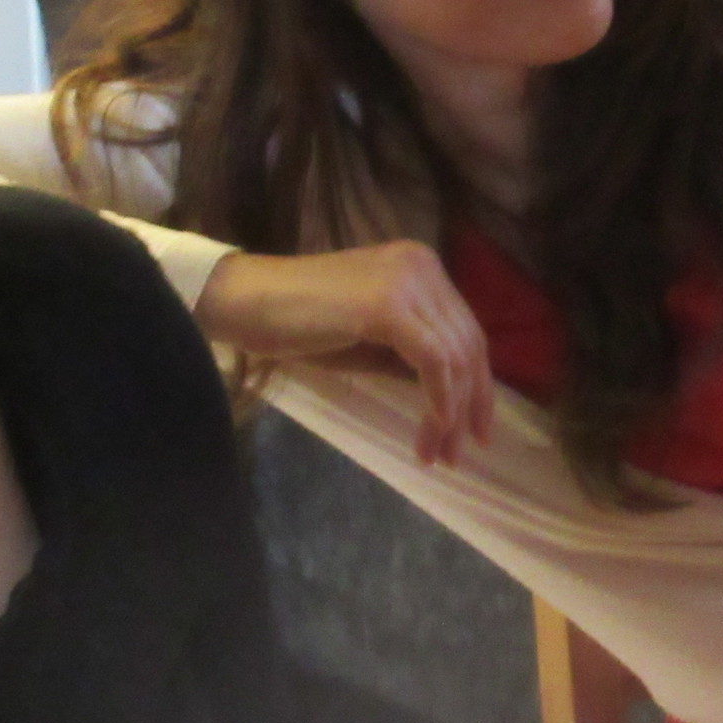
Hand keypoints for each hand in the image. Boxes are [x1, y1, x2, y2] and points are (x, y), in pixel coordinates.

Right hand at [193, 242, 494, 463]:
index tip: (474, 430)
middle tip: (458, 453)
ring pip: (455, 358)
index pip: (466, 331)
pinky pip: (433, 362)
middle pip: (469, 345)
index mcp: (421, 267)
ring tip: (438, 455)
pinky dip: (437, 402)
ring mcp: (408, 282)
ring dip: (450, 414)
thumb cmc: (298, 324)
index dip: (477, 384)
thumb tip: (449, 399)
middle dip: (469, 405)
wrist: (245, 303)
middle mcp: (423, 267)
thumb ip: (412, 358)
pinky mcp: (389, 306)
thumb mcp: (370, 343)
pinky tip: (427, 433)